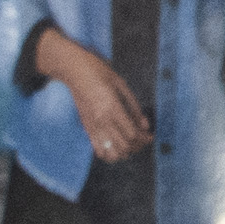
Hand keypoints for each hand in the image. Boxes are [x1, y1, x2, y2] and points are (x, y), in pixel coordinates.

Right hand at [34, 31, 151, 162]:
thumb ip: (134, 106)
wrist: (73, 70)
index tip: (151, 135)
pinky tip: (116, 145)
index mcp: (112, 108)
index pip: (132, 135)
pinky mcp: (86, 127)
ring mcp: (92, 126)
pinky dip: (109, 153)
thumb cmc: (98, 72)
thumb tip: (145, 125)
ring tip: (130, 144)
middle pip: (124, 147)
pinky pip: (98, 150)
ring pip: (111, 153)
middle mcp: (101, 121)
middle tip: (143, 139)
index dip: (144, 139)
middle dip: (137, 147)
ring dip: (124, 152)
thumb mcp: (121, 84)